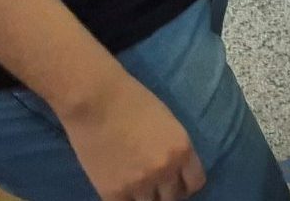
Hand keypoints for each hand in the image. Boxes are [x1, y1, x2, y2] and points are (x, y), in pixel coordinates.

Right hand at [61, 75, 203, 200]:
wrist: (94, 100)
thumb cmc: (131, 100)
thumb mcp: (166, 122)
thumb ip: (173, 148)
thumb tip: (174, 167)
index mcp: (182, 150)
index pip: (195, 183)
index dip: (186, 183)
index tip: (177, 180)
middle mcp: (165, 170)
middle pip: (173, 197)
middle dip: (165, 190)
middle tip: (154, 183)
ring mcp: (139, 184)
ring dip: (145, 197)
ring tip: (136, 185)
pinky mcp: (113, 192)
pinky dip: (124, 199)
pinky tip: (120, 189)